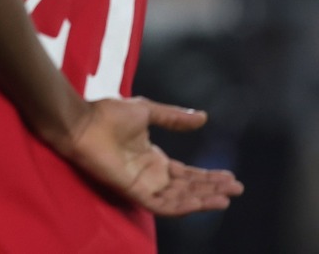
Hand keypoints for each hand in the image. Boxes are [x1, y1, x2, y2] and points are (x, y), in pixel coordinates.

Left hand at [59, 97, 243, 215]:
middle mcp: (151, 174)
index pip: (187, 174)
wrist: (81, 121)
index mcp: (154, 158)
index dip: (208, 176)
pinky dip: (180, 205)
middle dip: (212, 189)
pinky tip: (198, 202)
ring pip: (178, 199)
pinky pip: (160, 204)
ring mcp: (142, 184)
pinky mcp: (133, 191)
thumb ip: (173, 118)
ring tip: (224, 198)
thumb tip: (203, 117)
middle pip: (188, 188)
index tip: (230, 176)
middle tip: (237, 188)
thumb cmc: (107, 114)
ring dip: (202, 200)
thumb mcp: (147, 112)